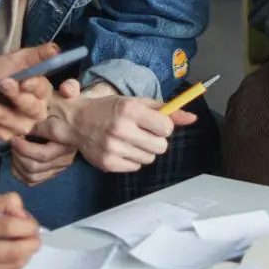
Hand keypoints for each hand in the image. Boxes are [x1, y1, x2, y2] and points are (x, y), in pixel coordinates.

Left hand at [0, 44, 57, 141]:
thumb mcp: (16, 60)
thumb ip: (35, 55)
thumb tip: (56, 49)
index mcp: (41, 92)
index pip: (42, 90)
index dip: (35, 86)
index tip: (24, 80)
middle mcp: (33, 113)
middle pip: (27, 109)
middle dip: (13, 95)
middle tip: (0, 82)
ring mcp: (16, 127)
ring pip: (1, 117)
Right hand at [0, 194, 40, 268]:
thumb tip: (21, 212)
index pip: (5, 225)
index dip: (26, 225)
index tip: (33, 224)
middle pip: (10, 250)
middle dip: (30, 244)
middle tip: (36, 238)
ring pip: (8, 266)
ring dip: (24, 257)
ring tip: (27, 247)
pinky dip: (11, 267)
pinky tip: (12, 259)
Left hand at [9, 78, 79, 184]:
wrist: (79, 117)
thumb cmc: (67, 104)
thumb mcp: (67, 94)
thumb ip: (70, 89)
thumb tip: (67, 89)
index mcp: (67, 142)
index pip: (43, 154)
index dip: (23, 147)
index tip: (13, 135)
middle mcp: (65, 158)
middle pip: (35, 167)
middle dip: (18, 154)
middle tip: (11, 139)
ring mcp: (59, 166)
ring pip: (32, 175)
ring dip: (17, 163)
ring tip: (13, 147)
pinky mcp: (52, 171)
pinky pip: (32, 180)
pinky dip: (19, 172)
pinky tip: (15, 158)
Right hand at [45, 86, 196, 172]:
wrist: (75, 120)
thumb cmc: (108, 109)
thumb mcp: (135, 102)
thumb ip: (165, 109)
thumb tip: (192, 118)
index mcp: (129, 109)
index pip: (166, 127)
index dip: (163, 126)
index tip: (154, 123)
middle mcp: (121, 128)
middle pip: (161, 146)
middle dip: (156, 140)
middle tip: (142, 132)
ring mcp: (113, 148)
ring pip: (149, 158)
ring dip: (144, 150)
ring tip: (130, 140)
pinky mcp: (108, 163)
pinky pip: (135, 167)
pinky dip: (131, 159)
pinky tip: (121, 148)